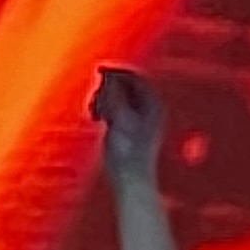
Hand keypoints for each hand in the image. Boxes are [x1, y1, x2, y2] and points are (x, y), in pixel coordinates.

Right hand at [89, 65, 167, 189]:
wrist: (131, 178)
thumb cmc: (128, 152)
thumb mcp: (119, 118)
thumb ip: (114, 95)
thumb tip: (109, 77)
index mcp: (152, 105)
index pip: (135, 78)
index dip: (117, 72)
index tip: (99, 71)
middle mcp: (148, 109)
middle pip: (125, 86)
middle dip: (107, 89)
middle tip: (96, 100)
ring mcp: (138, 118)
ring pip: (117, 97)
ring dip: (103, 100)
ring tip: (96, 112)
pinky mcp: (128, 128)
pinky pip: (114, 109)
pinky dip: (104, 109)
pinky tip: (97, 118)